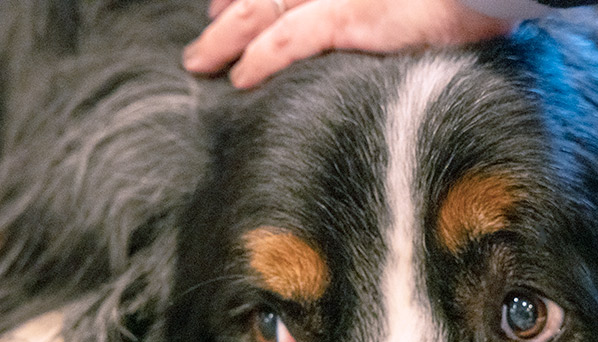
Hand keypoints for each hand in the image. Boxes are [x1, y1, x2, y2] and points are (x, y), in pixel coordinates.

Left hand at [182, 0, 513, 87]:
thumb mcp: (397, 7)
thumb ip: (375, 11)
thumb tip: (363, 24)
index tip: (225, 11)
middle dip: (225, 20)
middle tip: (202, 46)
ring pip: (262, 13)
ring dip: (225, 40)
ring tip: (201, 64)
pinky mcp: (355, 15)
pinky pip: (293, 40)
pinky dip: (262, 59)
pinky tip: (241, 78)